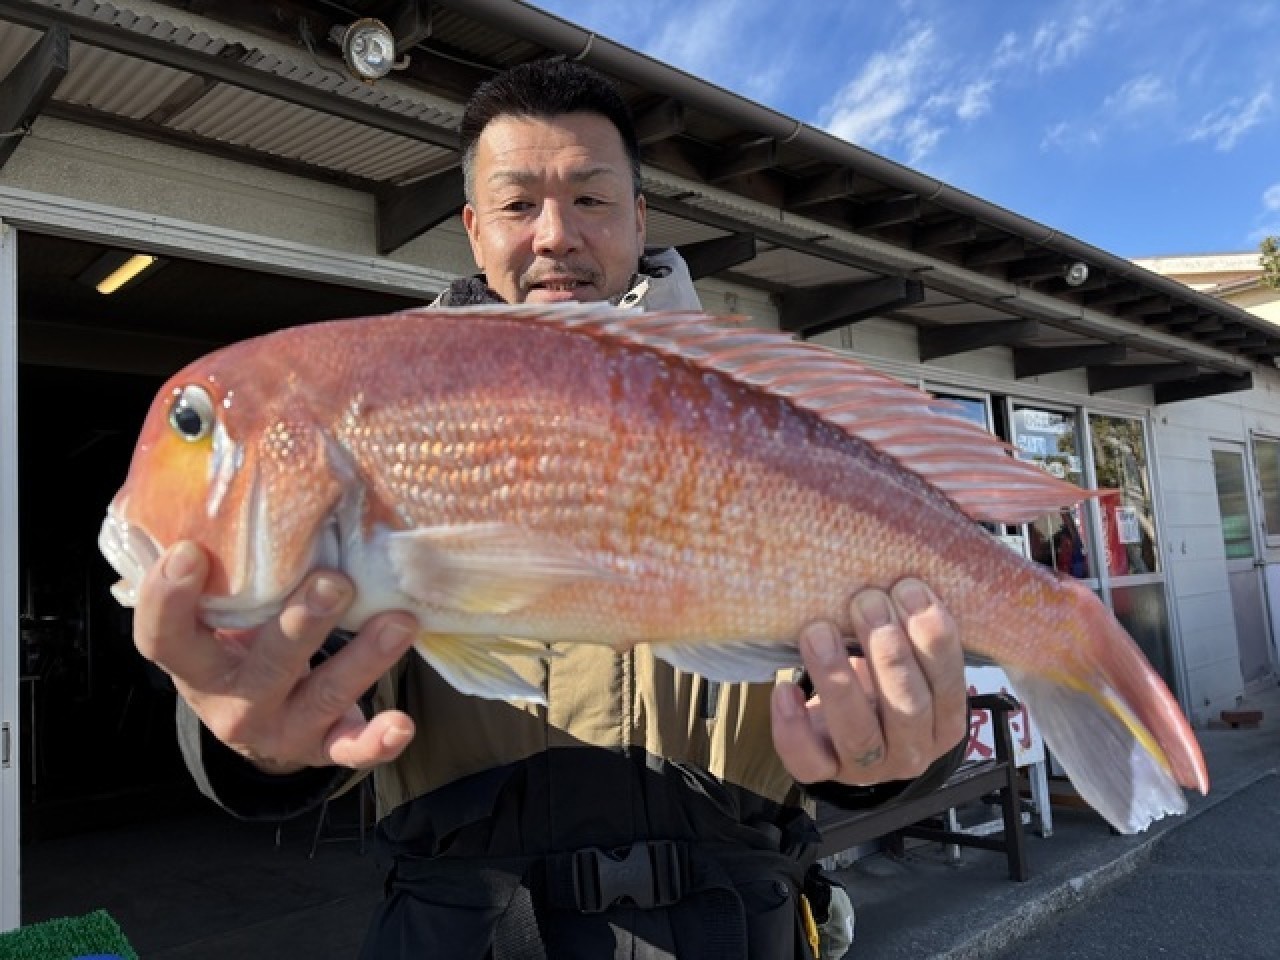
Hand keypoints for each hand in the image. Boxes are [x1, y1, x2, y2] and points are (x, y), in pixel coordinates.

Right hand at [132, 541, 418, 774]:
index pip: (164, 637)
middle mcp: (232, 701)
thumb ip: (224, 564)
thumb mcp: (214, 610)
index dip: (168, 599)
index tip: (189, 552)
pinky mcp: (321, 746)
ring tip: (399, 622)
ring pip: (322, 696)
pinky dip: (376, 741)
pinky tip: (400, 725)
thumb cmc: (234, 639)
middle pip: (264, 664)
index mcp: (193, 663)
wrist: (250, 718)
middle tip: (334, 582)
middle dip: (300, 623)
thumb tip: (239, 469)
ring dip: (362, 660)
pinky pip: (349, 749)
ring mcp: (279, 727)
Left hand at [770, 579, 966, 785]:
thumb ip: (912, 623)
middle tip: (866, 601)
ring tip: (817, 631)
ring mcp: (867, 767)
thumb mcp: (907, 653)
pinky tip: (786, 689)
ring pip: (856, 733)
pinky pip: (807, 761)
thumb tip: (905, 560)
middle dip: (888, 652)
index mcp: (945, 721)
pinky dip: (792, 727)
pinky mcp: (823, 772)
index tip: (909, 587)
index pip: (949, 686)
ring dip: (838, 680)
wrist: (844, 728)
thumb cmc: (882, 675)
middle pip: (907, 709)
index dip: (933, 638)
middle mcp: (912, 750)